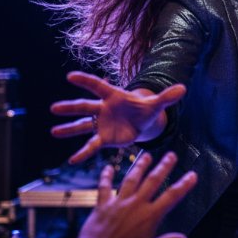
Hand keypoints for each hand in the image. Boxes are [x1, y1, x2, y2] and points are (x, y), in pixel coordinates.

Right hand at [50, 71, 185, 163]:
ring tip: (53, 131)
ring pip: (82, 126)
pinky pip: (92, 145)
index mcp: (114, 96)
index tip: (70, 76)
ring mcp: (101, 124)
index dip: (86, 81)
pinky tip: (72, 161)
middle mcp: (103, 109)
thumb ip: (167, 97)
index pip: (98, 86)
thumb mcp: (156, 105)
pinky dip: (83, 153)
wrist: (142, 122)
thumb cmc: (145, 109)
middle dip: (70, 108)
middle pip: (85, 107)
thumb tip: (183, 88)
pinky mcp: (104, 138)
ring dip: (68, 129)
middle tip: (54, 108)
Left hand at [75, 152, 196, 237]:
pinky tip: (108, 167)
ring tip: (147, 155)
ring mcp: (119, 202)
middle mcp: (136, 205)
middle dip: (164, 166)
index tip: (192, 175)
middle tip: (171, 155)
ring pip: (131, 179)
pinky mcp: (103, 205)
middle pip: (153, 181)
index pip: (172, 197)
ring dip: (140, 166)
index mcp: (150, 216)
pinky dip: (106, 176)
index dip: (184, 185)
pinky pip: (105, 187)